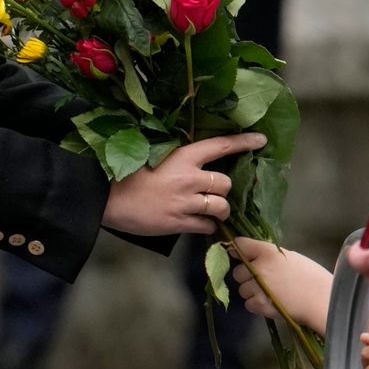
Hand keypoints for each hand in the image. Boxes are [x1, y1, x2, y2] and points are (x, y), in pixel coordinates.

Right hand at [101, 132, 264, 235]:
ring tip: (210, 212)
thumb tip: (199, 169)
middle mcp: (189, 177)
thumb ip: (180, 163)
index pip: (221, 145)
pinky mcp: (178, 222)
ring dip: (220, 211)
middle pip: (225, 183)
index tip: (262, 141)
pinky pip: (206, 226)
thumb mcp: (156, 158)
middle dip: (223, 190)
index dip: (245, 143)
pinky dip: (207, 226)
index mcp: (183, 156)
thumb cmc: (127, 175)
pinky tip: (198, 224)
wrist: (107, 196)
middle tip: (214, 194)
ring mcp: (185, 201)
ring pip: (221, 207)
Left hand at [229, 239, 330, 326]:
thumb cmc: (312, 276)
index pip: (240, 245)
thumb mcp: (291, 257)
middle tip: (262, 280)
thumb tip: (256, 258)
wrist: (321, 299)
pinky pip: (248, 304)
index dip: (238, 250)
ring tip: (269, 293)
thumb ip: (271, 256)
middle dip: (247, 276)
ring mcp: (257, 287)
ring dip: (252, 292)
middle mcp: (259, 267)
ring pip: (242, 289)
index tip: (238, 254)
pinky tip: (270, 303)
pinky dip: (256, 305)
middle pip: (238, 272)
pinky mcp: (259, 304)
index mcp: (268, 251)